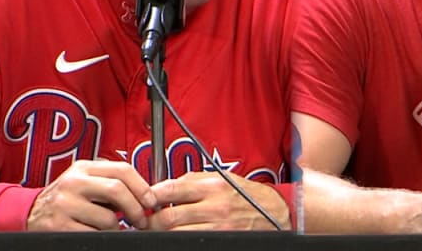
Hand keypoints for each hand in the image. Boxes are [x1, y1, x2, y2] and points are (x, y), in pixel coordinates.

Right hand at [27, 160, 155, 230]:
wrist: (30, 213)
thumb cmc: (66, 198)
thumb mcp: (85, 181)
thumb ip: (110, 182)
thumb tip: (145, 194)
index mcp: (84, 168)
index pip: (122, 170)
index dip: (142, 186)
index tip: (151, 201)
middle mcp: (73, 182)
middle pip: (117, 190)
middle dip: (135, 208)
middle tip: (141, 220)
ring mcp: (64, 203)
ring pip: (107, 217)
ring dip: (117, 227)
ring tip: (114, 228)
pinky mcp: (58, 225)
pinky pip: (93, 233)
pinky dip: (102, 236)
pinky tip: (100, 233)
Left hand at [147, 172, 288, 229]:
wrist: (276, 212)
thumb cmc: (247, 195)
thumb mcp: (223, 179)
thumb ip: (194, 181)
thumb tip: (164, 187)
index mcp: (213, 186)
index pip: (171, 189)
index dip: (151, 196)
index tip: (144, 200)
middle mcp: (215, 206)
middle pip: (168, 217)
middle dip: (150, 221)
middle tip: (144, 221)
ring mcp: (218, 227)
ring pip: (175, 234)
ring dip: (161, 234)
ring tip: (157, 231)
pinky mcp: (221, 240)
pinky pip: (190, 242)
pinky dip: (178, 240)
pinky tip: (176, 237)